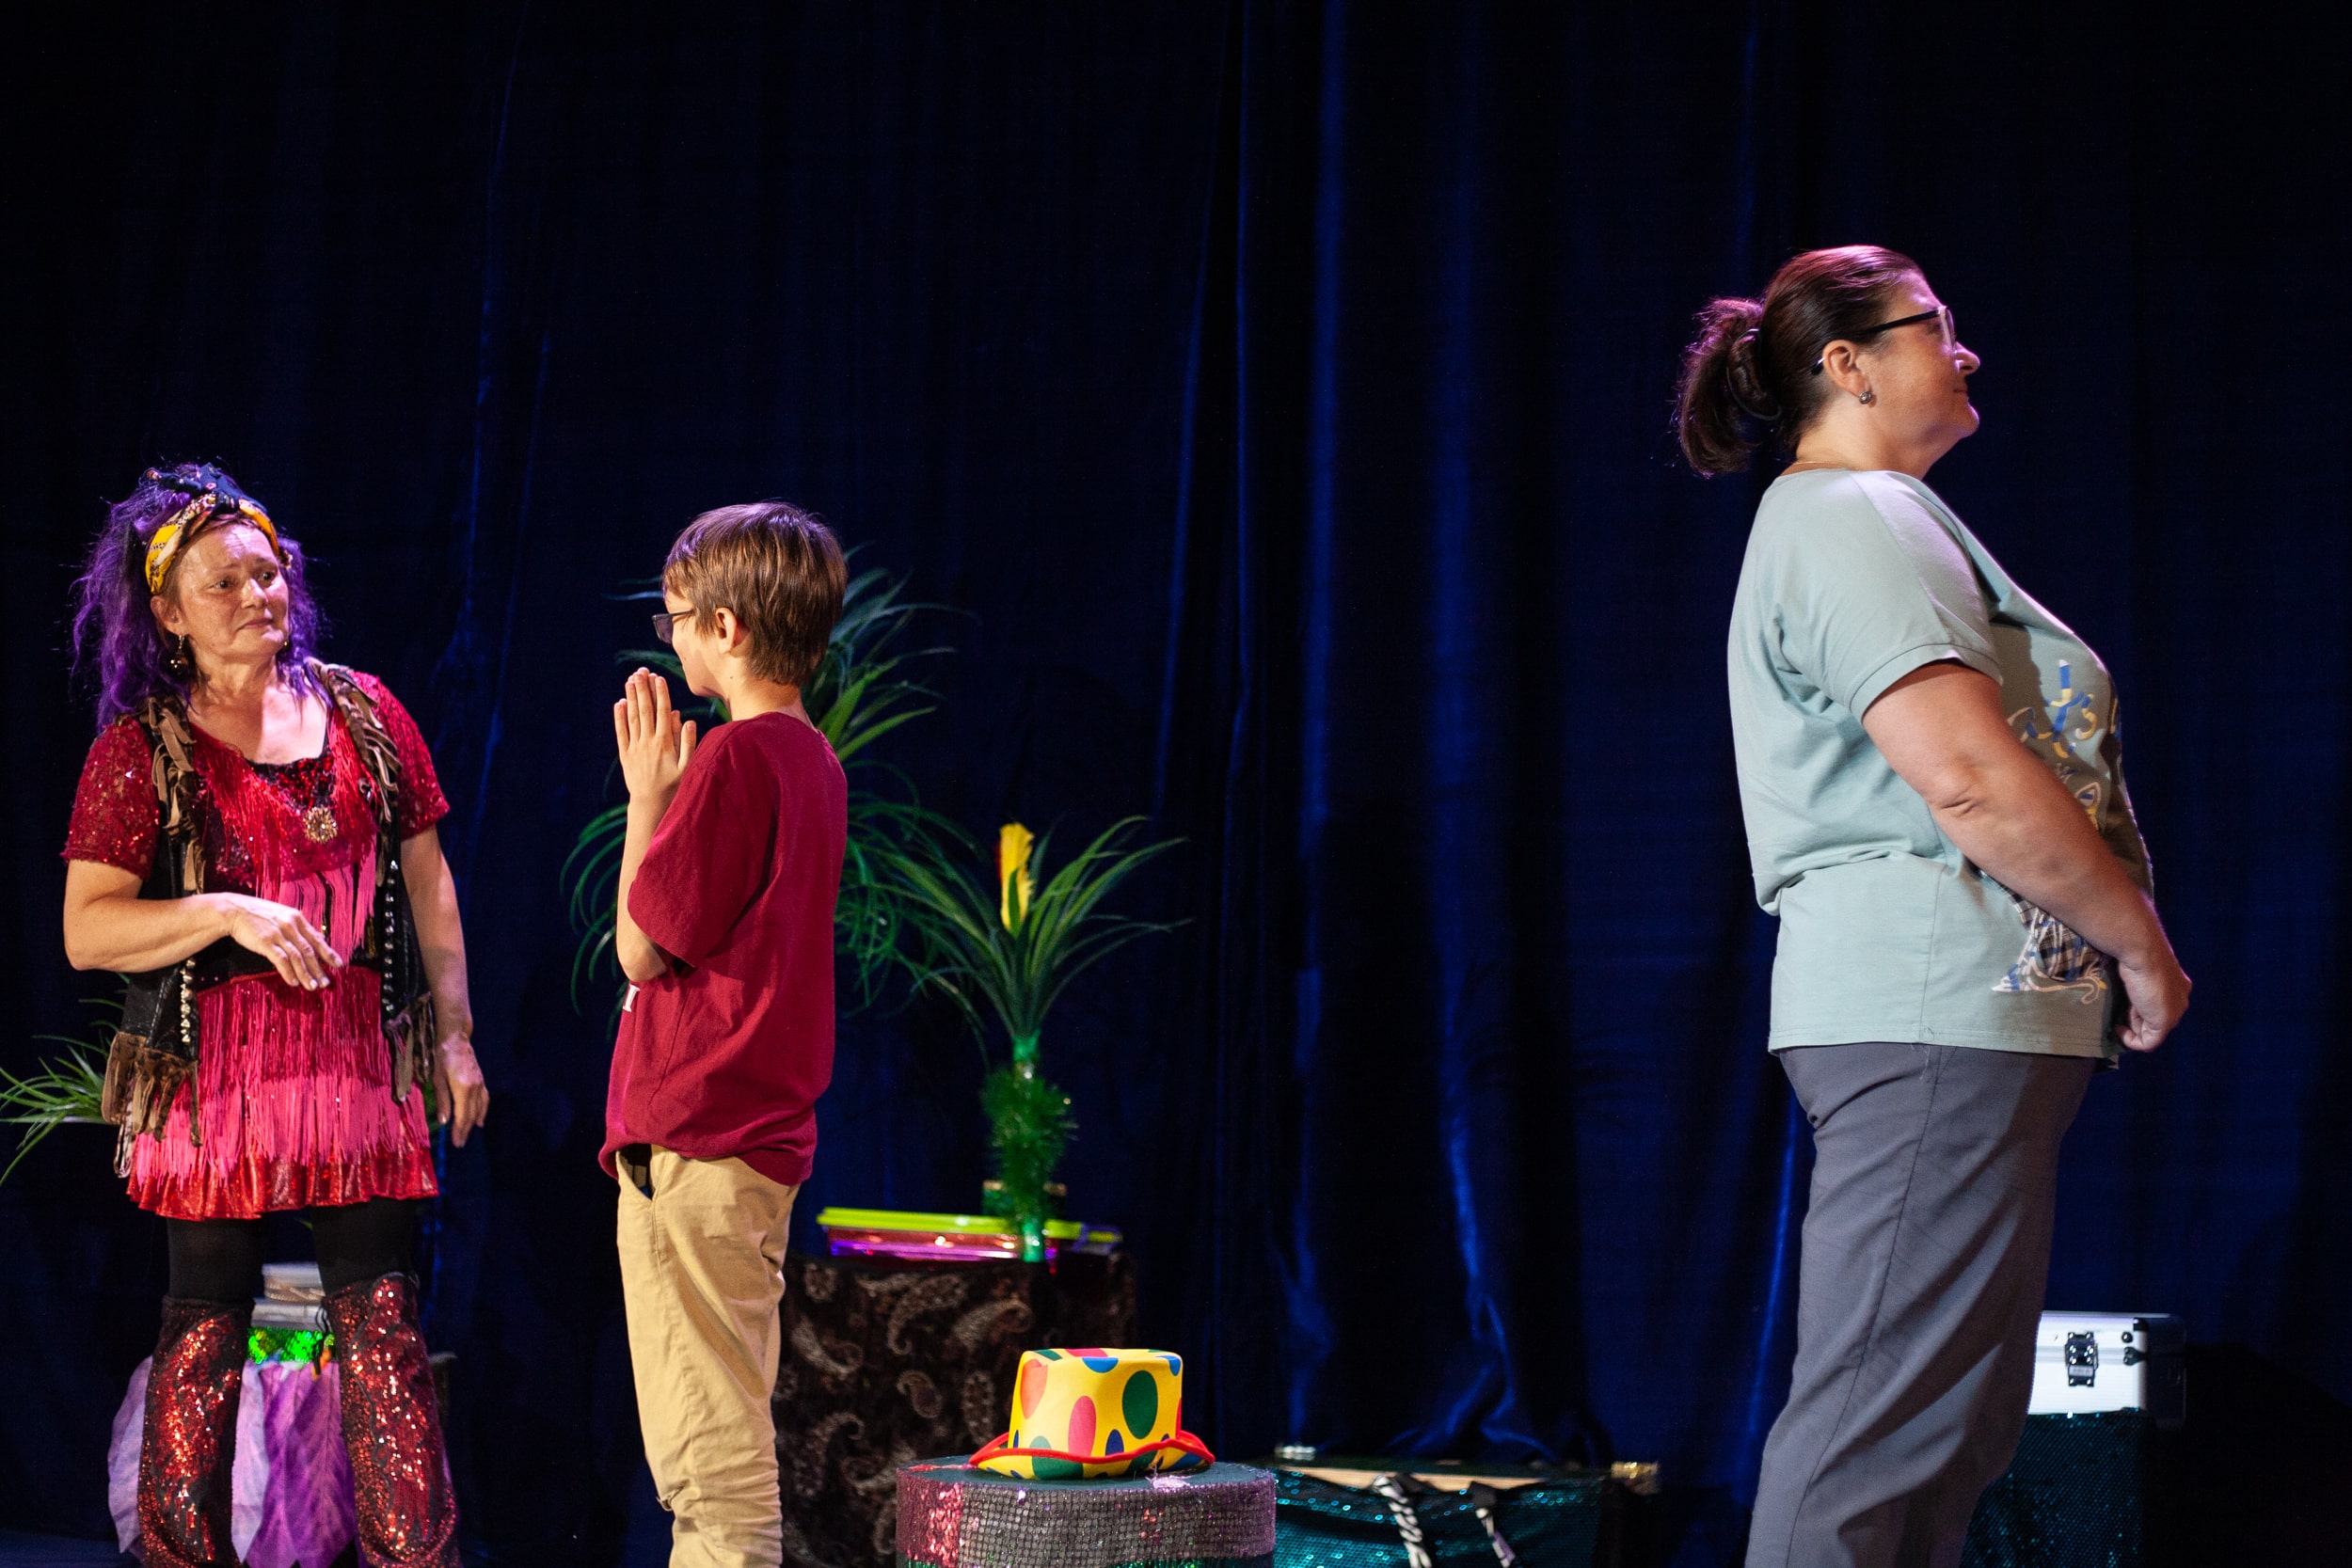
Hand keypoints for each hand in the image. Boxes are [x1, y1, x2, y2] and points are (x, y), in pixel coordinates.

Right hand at [216, 893, 343, 990]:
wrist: (234, 910)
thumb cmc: (258, 914)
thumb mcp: (283, 914)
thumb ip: (300, 926)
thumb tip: (319, 936)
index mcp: (297, 918)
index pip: (317, 939)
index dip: (328, 953)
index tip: (338, 965)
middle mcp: (291, 925)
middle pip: (309, 951)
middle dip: (319, 969)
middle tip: (326, 983)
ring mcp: (278, 933)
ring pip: (297, 957)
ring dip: (306, 974)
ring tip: (312, 987)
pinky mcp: (265, 942)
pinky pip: (281, 960)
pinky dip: (288, 972)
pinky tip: (293, 982)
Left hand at [432, 1034, 488, 1146]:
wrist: (456, 1040)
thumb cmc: (443, 1058)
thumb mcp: (437, 1079)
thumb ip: (442, 1101)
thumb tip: (444, 1121)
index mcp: (463, 1089)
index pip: (462, 1115)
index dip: (459, 1130)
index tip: (456, 1143)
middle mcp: (475, 1089)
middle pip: (471, 1115)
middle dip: (465, 1130)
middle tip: (460, 1144)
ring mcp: (481, 1085)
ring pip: (479, 1109)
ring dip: (473, 1123)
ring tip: (467, 1135)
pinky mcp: (482, 1081)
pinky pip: (485, 1100)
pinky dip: (482, 1112)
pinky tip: (480, 1121)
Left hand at [614, 669, 697, 806]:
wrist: (650, 804)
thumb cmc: (674, 785)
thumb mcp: (687, 766)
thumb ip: (688, 743)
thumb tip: (687, 720)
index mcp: (664, 744)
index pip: (662, 713)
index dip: (660, 694)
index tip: (658, 678)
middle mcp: (648, 742)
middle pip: (645, 710)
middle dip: (643, 689)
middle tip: (640, 671)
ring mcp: (635, 747)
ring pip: (632, 718)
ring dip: (631, 698)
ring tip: (630, 680)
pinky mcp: (625, 754)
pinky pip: (621, 732)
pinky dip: (619, 717)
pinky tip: (619, 703)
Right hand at [2114, 947, 2191, 1052]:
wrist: (2144, 952)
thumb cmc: (2138, 954)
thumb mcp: (2138, 969)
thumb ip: (2139, 984)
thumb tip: (2127, 998)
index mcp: (2178, 985)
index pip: (2159, 1004)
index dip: (2139, 1008)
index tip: (2123, 1003)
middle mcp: (2180, 999)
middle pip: (2156, 1018)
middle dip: (2136, 1019)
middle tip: (2120, 1011)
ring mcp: (2173, 1012)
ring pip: (2152, 1030)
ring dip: (2133, 1028)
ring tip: (2118, 1018)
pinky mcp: (2163, 1022)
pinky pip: (2148, 1043)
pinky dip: (2132, 1041)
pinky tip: (2119, 1030)